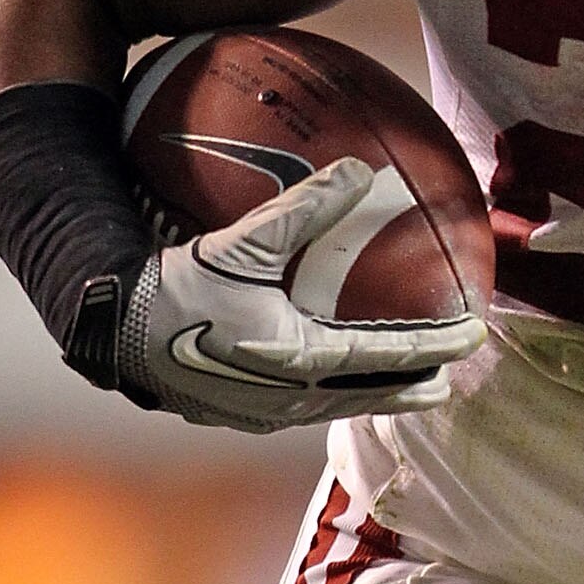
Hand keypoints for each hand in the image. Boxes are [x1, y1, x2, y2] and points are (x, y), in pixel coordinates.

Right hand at [129, 161, 483, 433]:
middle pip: (372, 395)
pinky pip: (304, 406)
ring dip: (375, 393)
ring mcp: (264, 413)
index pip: (388, 355)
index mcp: (300, 358)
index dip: (435, 345)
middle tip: (451, 376)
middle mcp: (290, 398)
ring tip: (405, 384)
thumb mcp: (241, 242)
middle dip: (415, 385)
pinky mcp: (240, 413)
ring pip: (339, 406)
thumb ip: (304, 208)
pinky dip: (334, 392)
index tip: (474, 336)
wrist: (110, 330)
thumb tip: (360, 171)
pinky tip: (328, 376)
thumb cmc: (173, 285)